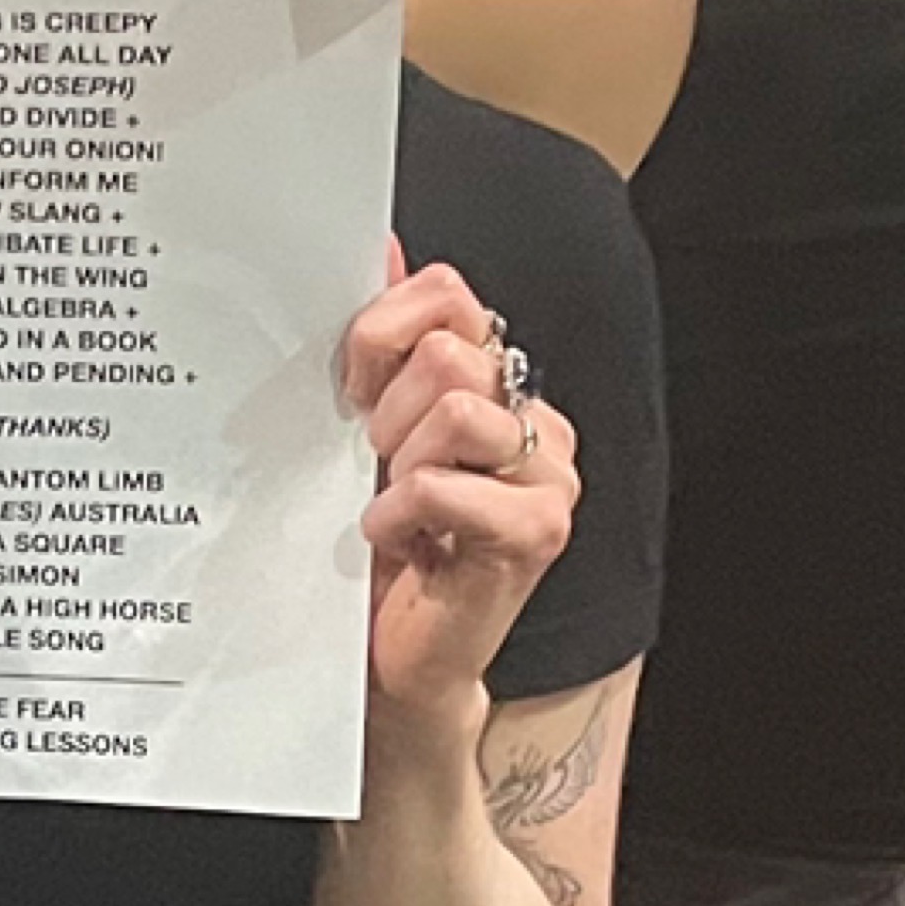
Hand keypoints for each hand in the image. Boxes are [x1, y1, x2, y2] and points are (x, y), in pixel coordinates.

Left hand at [340, 247, 574, 737]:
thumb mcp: (365, 431)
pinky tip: (395, 543)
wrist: (394, 660)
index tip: (354, 393)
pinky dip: (399, 514)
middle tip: (376, 467)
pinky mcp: (540, 529)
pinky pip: (444, 484)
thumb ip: (381, 342)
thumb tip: (382, 245)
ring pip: (458, 408)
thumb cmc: (380, 549)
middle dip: (386, 410)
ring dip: (399, 462)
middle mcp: (538, 420)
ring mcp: (550, 474)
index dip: (381, 333)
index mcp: (500, 384)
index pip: (449, 295)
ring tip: (392, 504)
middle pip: (448, 351)